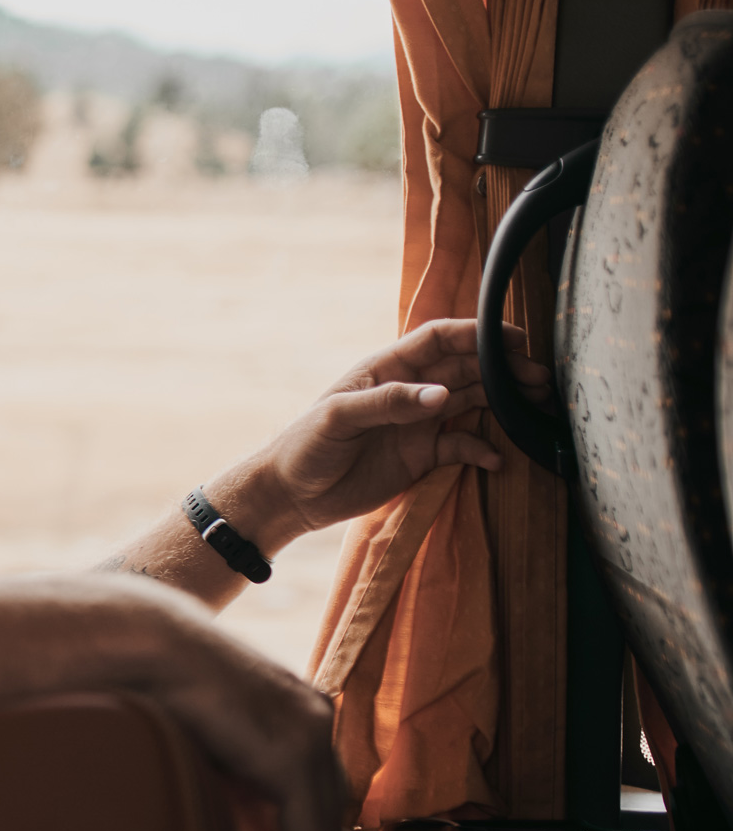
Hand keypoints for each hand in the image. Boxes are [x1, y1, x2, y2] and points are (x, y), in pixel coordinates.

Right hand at [133, 593, 347, 830]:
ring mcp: (312, 736)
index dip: (298, 827)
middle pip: (326, 802)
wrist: (156, 650)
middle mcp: (317, 717)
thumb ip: (240, 780)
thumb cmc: (168, 683)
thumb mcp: (214, 739)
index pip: (315, 778)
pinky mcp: (296, 759)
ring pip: (322, 822)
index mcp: (300, 705)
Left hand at [230, 319, 551, 545]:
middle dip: (504, 369)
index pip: (439, 339)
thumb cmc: (304, 448)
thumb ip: (388, 402)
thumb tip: (442, 394)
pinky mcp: (421, 455)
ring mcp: (418, 422)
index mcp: (387, 369)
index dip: (477, 334)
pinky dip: (482, 450)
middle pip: (466, 368)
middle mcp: (408, 390)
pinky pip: (462, 446)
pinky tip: (497, 459)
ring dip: (504, 404)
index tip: (514, 340)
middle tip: (540, 378)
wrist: (290, 496)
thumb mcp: (339, 419)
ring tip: (538, 408)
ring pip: (472, 402)